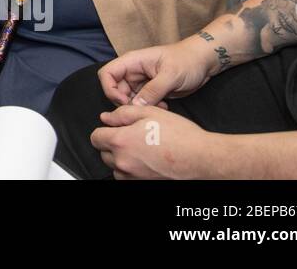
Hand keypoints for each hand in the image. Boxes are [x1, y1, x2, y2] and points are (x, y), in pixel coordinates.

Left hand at [90, 104, 216, 178]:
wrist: (200, 158)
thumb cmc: (180, 136)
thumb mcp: (149, 113)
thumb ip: (122, 114)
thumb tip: (107, 117)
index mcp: (121, 142)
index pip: (95, 137)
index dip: (104, 130)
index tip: (114, 128)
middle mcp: (123, 162)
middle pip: (104, 153)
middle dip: (113, 144)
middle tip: (132, 136)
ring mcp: (132, 176)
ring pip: (115, 167)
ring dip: (122, 158)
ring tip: (141, 148)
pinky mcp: (142, 184)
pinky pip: (128, 177)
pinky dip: (132, 169)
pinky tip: (146, 160)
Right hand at [96, 37, 215, 107]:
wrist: (204, 62)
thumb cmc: (187, 61)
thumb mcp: (171, 75)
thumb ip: (152, 90)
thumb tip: (135, 105)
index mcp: (133, 62)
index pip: (107, 74)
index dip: (110, 89)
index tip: (124, 101)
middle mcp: (133, 72)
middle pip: (116, 89)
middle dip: (126, 102)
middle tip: (143, 109)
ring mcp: (142, 82)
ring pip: (128, 99)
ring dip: (139, 107)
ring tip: (158, 107)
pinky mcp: (151, 91)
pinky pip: (142, 102)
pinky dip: (149, 108)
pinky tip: (164, 107)